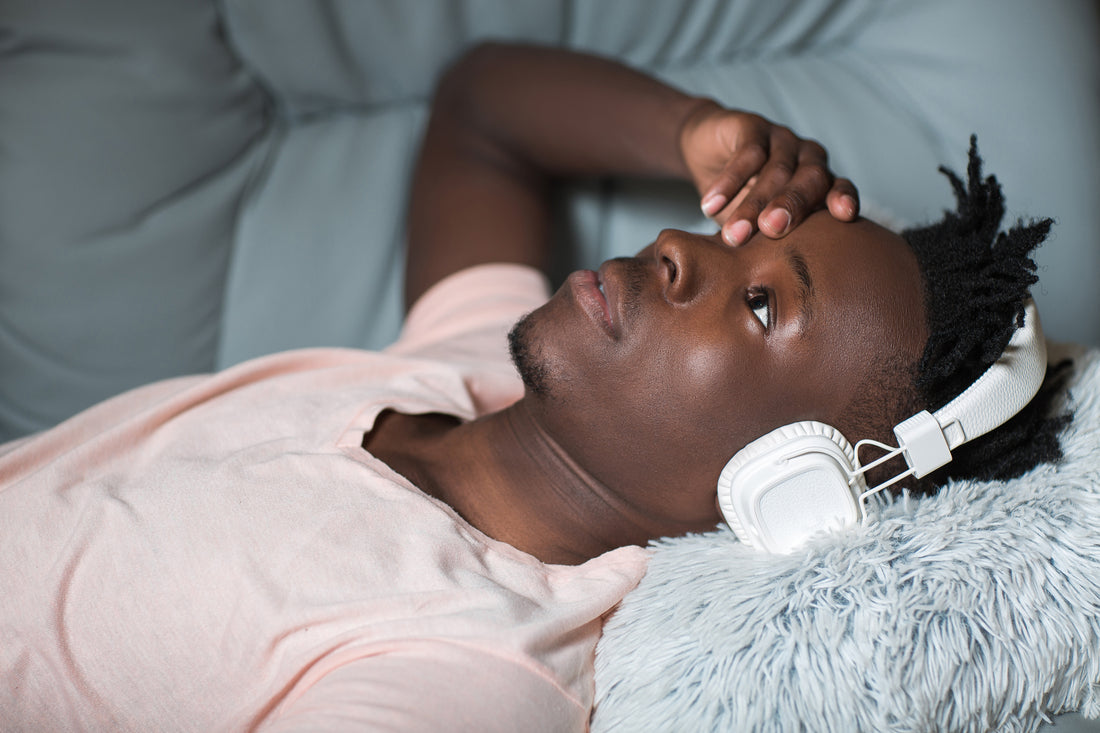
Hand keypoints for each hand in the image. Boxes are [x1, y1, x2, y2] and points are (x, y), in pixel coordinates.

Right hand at [679, 101, 858, 244]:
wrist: (705, 150)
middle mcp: (806, 156)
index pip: (838, 187)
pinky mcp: (754, 126)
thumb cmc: (740, 194)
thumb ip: (772, 239)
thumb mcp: (757, 220)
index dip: (842, 199)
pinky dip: (729, 182)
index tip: (844, 216)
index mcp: (818, 180)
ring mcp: (782, 139)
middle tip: (772, 230)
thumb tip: (772, 279)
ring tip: (733, 234)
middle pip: (809, 179)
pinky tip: (710, 204)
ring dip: (752, 204)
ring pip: (776, 171)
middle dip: (792, 206)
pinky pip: (747, 154)